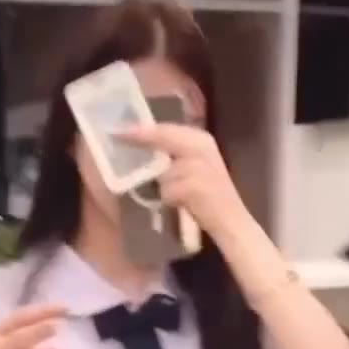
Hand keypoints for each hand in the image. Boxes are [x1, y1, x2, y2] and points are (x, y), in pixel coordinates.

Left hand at [118, 123, 250, 248]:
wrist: (231, 220)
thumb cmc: (210, 196)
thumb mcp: (196, 167)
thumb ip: (176, 154)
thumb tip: (145, 149)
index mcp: (202, 139)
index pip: (167, 128)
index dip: (143, 128)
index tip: (120, 128)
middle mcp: (201, 147)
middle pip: (162, 138)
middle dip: (140, 139)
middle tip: (117, 136)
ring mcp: (198, 166)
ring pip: (162, 172)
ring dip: (164, 186)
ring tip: (179, 195)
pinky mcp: (193, 186)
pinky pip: (166, 191)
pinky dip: (169, 199)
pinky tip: (182, 204)